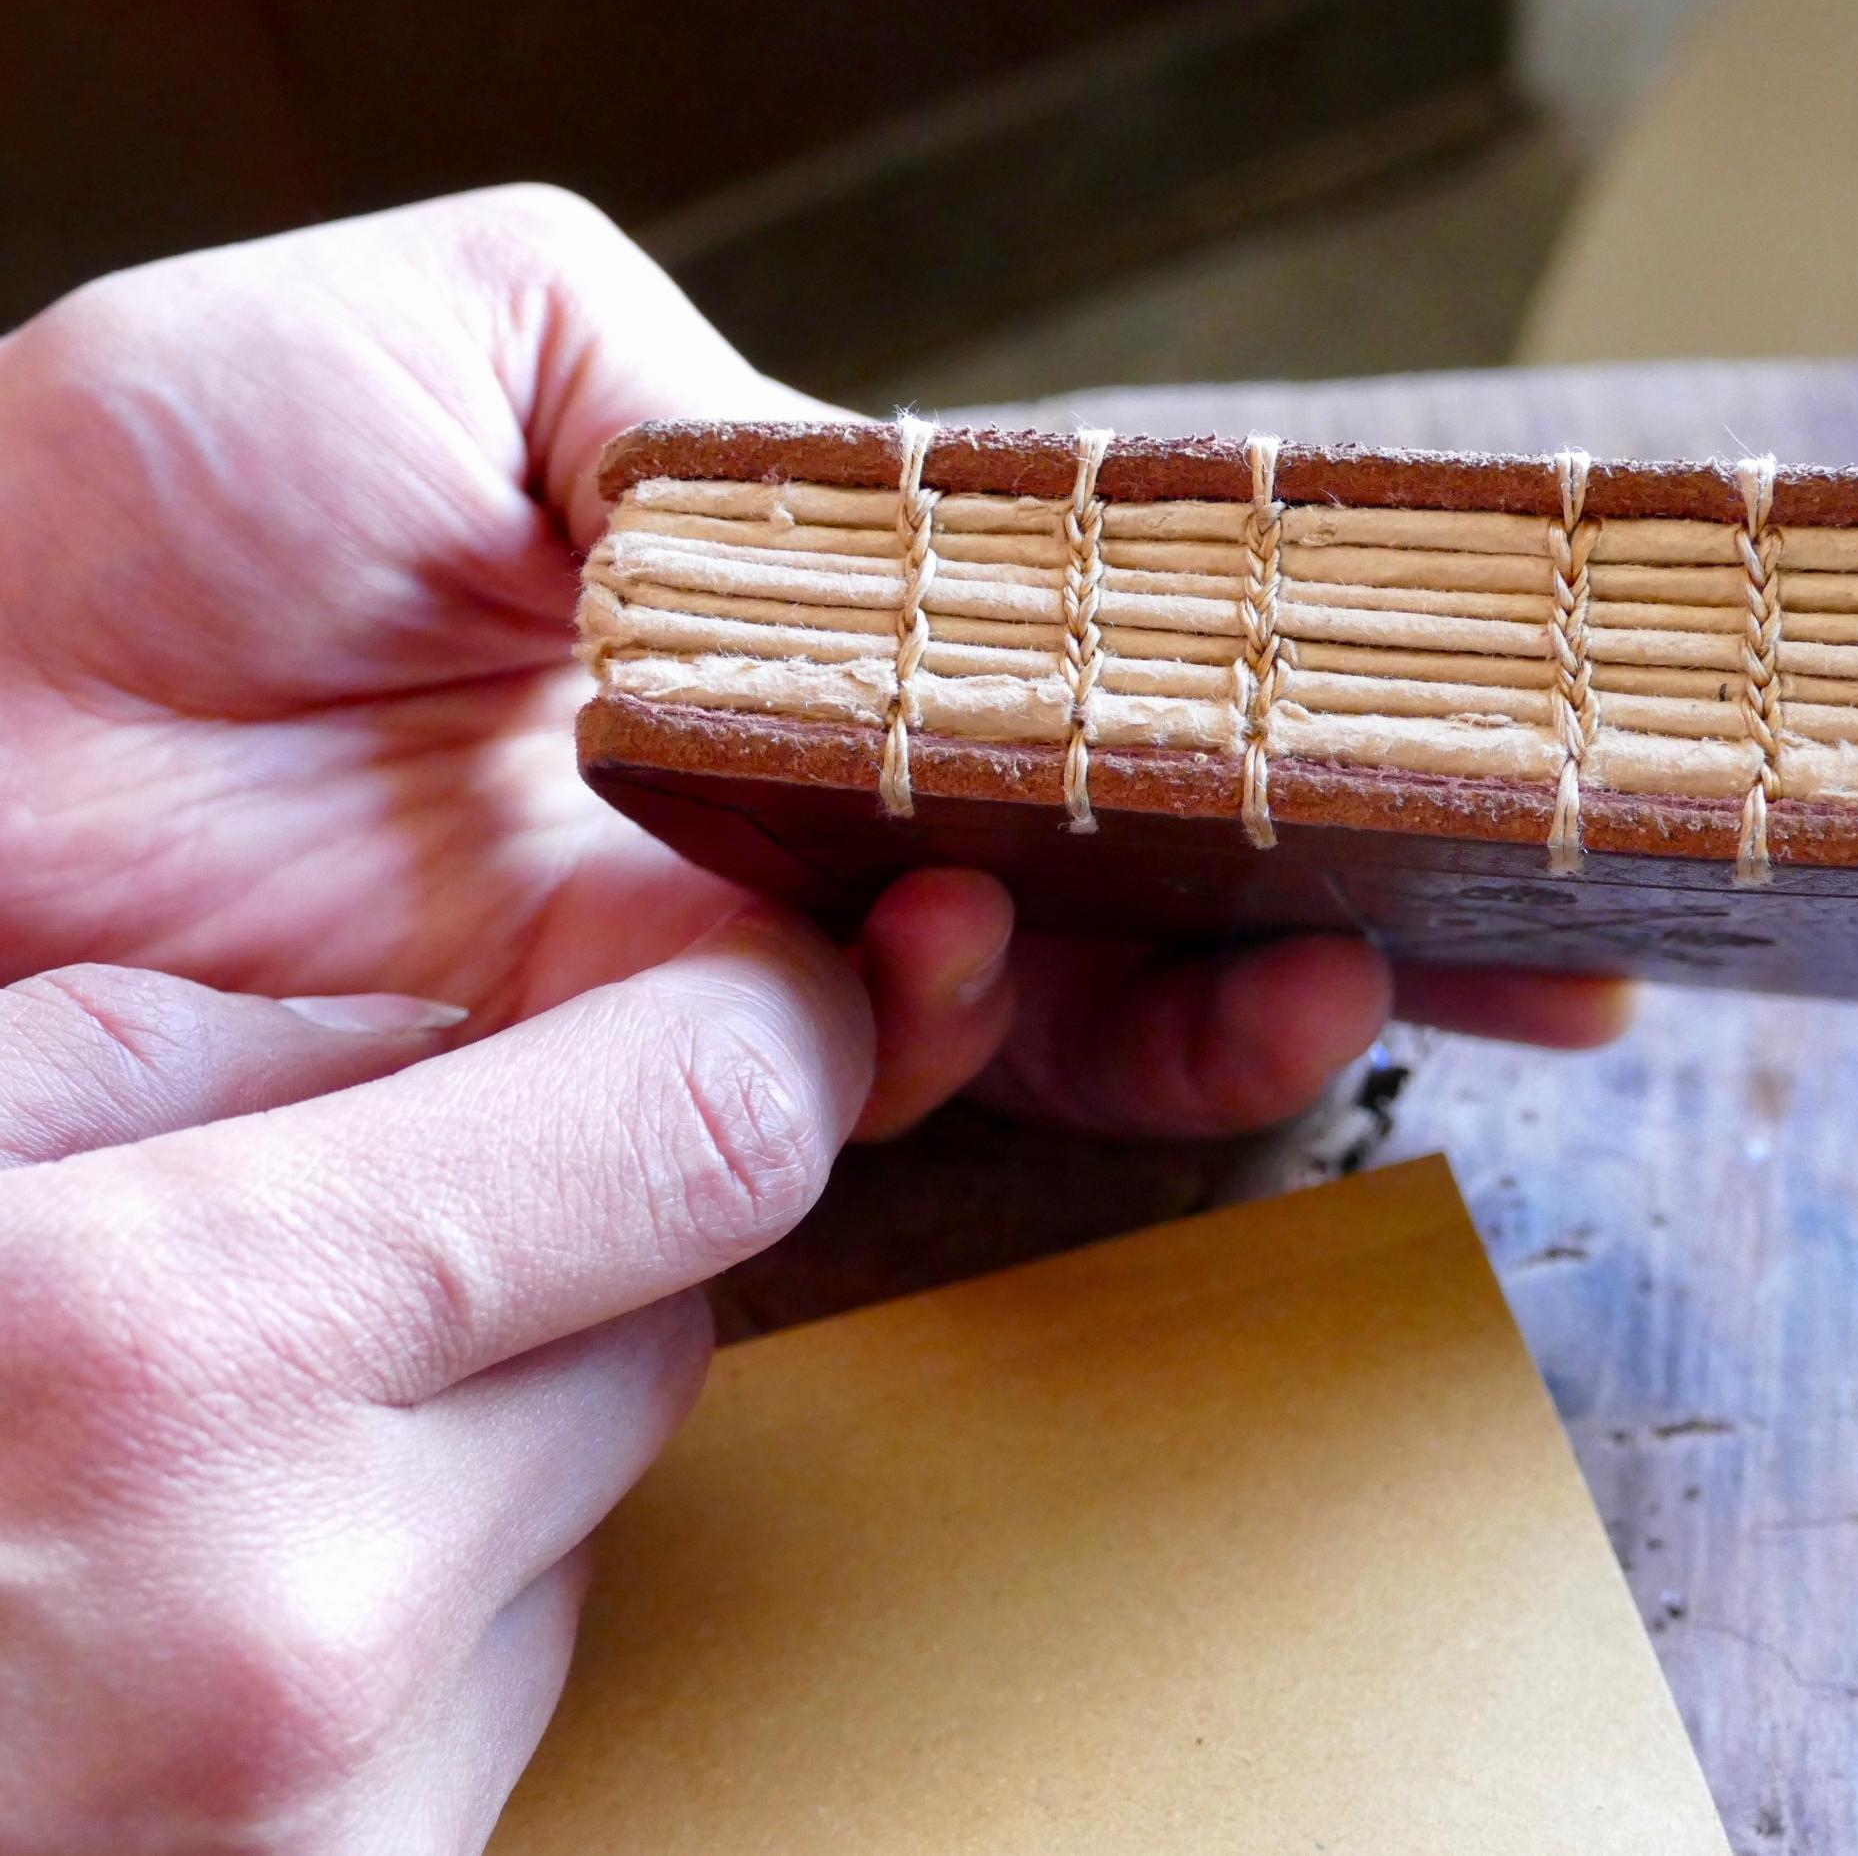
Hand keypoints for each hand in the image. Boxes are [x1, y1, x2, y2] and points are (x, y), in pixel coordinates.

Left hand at [0, 186, 1632, 1141]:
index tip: (1437, 708)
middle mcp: (777, 835)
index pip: (1068, 684)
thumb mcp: (433, 348)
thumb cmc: (119, 528)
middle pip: (1118, 872)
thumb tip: (878, 515)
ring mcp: (718, 996)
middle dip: (1338, 887)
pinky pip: (877, 1093)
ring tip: (1373, 956)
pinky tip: (1057, 965)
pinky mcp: (636, 1123)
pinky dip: (1013, 1037)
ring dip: (1230, 987)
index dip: (1252, 705)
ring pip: (1051, 1011)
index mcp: (757, 651)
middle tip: (1534, 907)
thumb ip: (675, 399)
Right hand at [0, 911, 867, 1851]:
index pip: (707, 1141)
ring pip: (582, 1525)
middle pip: (664, 1331)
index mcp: (168, 1355)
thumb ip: (177, 1061)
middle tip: (336, 1257)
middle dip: (552, 1261)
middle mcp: (302, 1621)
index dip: (767, 1041)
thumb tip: (439, 1044)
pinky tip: (182, 1622)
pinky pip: (496, 1697)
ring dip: (463, 1458)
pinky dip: (408, 1622)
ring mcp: (335, 1826)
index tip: (764, 1005)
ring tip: (190, 1478)